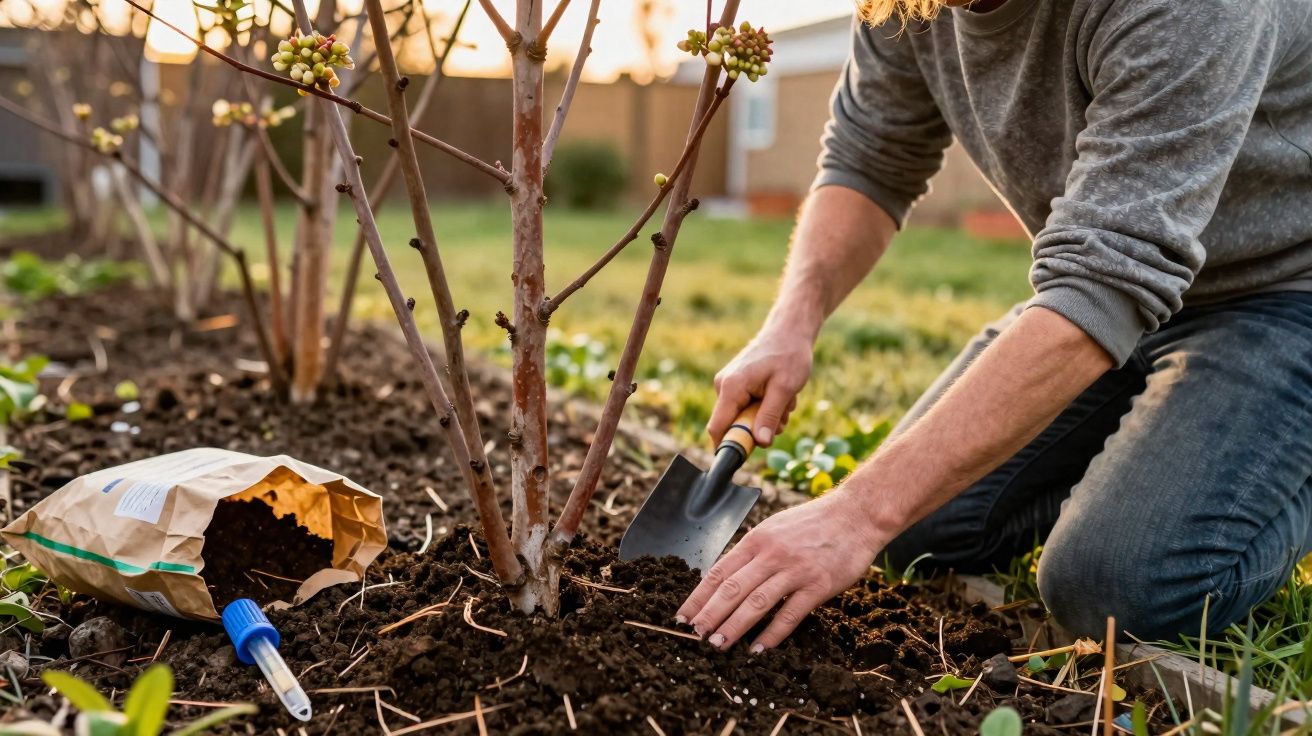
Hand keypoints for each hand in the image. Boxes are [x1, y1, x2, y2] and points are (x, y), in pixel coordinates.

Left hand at [675, 488, 885, 651]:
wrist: (856, 515)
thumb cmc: (813, 523)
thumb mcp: (775, 529)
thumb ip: (753, 552)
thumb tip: (727, 578)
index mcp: (757, 540)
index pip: (719, 572)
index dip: (698, 596)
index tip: (683, 616)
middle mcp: (771, 554)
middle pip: (732, 589)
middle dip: (710, 615)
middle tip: (694, 636)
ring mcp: (794, 570)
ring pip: (756, 603)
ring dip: (734, 627)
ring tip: (717, 644)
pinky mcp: (817, 585)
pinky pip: (789, 615)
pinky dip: (771, 635)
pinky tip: (757, 649)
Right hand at [708, 329, 812, 446]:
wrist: (789, 331)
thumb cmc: (788, 355)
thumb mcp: (784, 389)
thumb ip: (769, 417)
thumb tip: (760, 443)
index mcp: (731, 386)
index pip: (718, 428)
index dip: (731, 446)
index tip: (752, 453)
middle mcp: (723, 386)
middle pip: (734, 425)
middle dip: (760, 427)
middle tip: (783, 414)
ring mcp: (728, 385)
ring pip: (744, 418)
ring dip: (767, 416)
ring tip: (785, 398)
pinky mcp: (736, 385)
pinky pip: (748, 408)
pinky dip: (766, 407)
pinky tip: (779, 392)